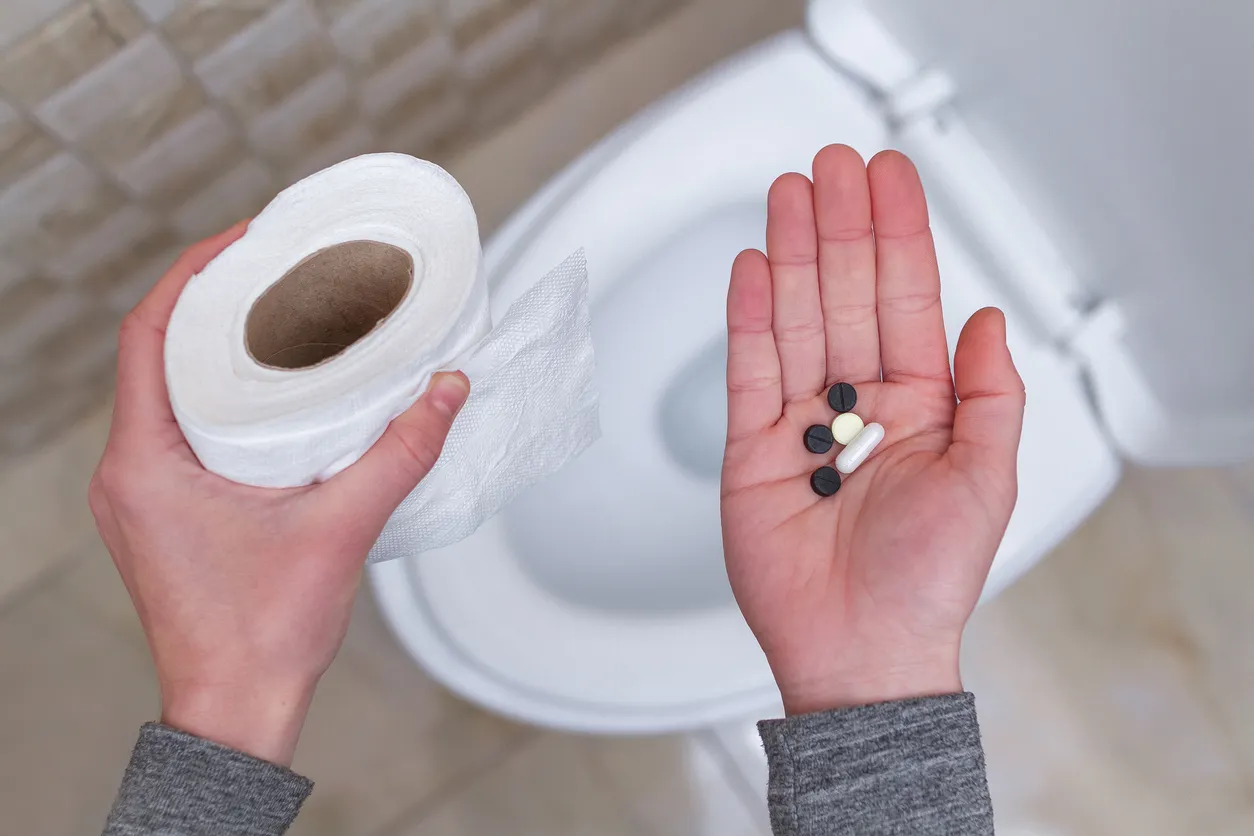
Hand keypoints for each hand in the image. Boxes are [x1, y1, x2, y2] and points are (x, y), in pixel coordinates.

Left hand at [89, 222, 470, 764]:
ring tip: (276, 316)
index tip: (245, 240)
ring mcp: (141, 496)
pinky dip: (218, 396)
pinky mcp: (163, 513)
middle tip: (273, 267)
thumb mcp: (342, 528)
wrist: (236, 705)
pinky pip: (179, 429)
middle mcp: (128, 473)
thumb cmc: (263, 634)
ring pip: (165, 391)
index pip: (146, 336)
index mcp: (145, 464)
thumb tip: (448, 391)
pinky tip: (269, 392)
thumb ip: (401, 453)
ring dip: (213, 350)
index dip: (192, 275)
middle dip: (212, 302)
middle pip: (155, 354)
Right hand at [721, 147, 1024, 715]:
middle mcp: (859, 403)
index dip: (899, 235)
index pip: (906, 299)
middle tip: (831, 164)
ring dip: (793, 253)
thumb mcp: (988, 480)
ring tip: (789, 193)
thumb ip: (992, 393)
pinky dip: (749, 315)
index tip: (888, 176)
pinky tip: (754, 266)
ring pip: (795, 318)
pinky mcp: (750, 447)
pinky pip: (749, 368)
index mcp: (921, 405)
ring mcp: (800, 421)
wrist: (858, 648)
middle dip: (841, 226)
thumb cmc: (928, 580)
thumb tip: (988, 318)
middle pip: (846, 295)